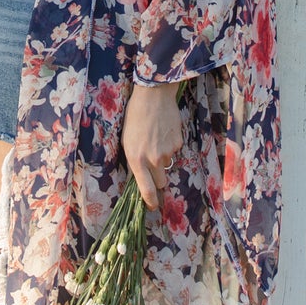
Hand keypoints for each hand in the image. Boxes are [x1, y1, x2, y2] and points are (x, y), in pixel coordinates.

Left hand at [122, 81, 184, 210]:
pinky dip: (170, 145)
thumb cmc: (134, 117)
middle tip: (153, 164)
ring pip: (167, 164)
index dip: (150, 201)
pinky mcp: (179, 143)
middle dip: (158, 178)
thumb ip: (133, 160)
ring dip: (163, 158)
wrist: (153, 97)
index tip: (152, 207)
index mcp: (136, 160)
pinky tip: (164, 131)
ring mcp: (168, 152)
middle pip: (161, 182)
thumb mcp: (126, 141)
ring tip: (156, 138)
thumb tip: (139, 176)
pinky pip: (175, 151)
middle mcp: (153, 159)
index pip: (146, 189)